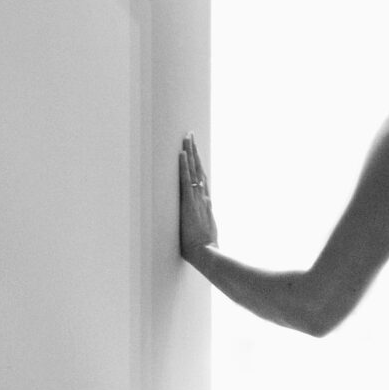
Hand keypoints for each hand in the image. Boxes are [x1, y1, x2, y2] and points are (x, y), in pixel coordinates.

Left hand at [178, 135, 217, 263]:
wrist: (207, 254)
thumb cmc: (204, 248)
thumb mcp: (204, 232)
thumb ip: (202, 223)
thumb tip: (199, 222)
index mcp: (206, 204)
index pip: (201, 179)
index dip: (197, 164)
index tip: (194, 151)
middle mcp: (203, 198)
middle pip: (198, 169)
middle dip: (194, 151)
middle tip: (190, 135)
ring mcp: (197, 199)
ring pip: (193, 171)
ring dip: (189, 153)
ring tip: (186, 138)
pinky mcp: (189, 204)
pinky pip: (185, 181)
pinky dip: (183, 167)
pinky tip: (181, 154)